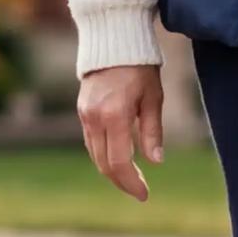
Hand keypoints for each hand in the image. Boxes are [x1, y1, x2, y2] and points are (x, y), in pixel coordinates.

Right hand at [78, 63, 163, 200]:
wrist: (113, 41)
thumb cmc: (140, 68)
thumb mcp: (153, 98)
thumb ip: (152, 131)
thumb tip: (155, 162)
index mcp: (114, 115)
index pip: (119, 161)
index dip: (131, 182)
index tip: (144, 195)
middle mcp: (94, 118)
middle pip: (103, 163)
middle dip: (122, 181)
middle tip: (140, 192)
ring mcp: (84, 115)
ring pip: (95, 154)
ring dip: (112, 171)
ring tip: (132, 180)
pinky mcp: (82, 111)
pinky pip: (91, 141)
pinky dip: (104, 155)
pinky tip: (119, 160)